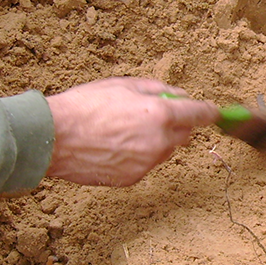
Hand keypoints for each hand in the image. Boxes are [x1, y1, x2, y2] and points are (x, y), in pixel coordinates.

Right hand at [45, 78, 220, 185]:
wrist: (52, 139)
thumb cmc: (84, 106)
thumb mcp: (123, 85)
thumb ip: (158, 89)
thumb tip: (181, 96)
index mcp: (158, 114)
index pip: (199, 114)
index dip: (208, 111)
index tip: (213, 111)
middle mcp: (158, 142)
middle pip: (185, 135)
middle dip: (176, 124)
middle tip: (150, 115)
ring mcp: (146, 164)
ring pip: (165, 150)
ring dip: (156, 141)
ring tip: (123, 130)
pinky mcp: (132, 179)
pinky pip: (146, 164)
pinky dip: (138, 156)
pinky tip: (114, 146)